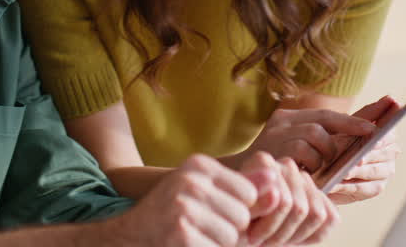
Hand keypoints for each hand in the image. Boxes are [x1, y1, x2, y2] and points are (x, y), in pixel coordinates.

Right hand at [105, 154, 258, 246]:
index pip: (249, 192)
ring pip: (233, 236)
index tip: (213, 213)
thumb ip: (242, 187)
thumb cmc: (171, 216)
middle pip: (243, 215)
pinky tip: (186, 246)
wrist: (128, 238)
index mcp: (198, 166)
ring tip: (193, 236)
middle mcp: (190, 180)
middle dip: (229, 230)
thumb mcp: (202, 193)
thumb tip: (276, 176)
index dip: (238, 211)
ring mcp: (184, 207)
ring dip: (218, 244)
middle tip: (200, 228)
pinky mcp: (181, 234)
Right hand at [235, 106, 375, 173]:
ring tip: (317, 166)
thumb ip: (323, 140)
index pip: (325, 114)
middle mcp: (281, 122)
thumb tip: (363, 132)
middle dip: (345, 131)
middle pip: (322, 121)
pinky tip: (305, 171)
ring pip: (315, 134)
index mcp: (288, 118)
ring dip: (324, 153)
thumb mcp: (298, 149)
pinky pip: (303, 151)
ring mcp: (275, 135)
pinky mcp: (272, 148)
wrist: (242, 180)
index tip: (372, 126)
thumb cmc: (278, 170)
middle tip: (357, 144)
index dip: (350, 120)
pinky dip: (311, 162)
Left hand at [239, 152, 337, 245]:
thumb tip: (276, 195)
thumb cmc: (237, 218)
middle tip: (263, 243)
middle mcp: (286, 165)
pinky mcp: (319, 196)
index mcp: (263, 162)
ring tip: (274, 240)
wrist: (239, 219)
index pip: (282, 200)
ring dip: (295, 235)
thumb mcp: (239, 214)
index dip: (267, 227)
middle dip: (281, 233)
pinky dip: (312, 235)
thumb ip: (255, 204)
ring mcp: (304, 179)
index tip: (252, 238)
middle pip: (300, 208)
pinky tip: (291, 237)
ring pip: (316, 213)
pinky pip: (331, 218)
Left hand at [326, 97, 400, 205]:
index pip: (390, 134)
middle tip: (358, 159)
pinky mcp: (374, 188)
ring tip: (345, 172)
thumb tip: (392, 98)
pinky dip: (352, 186)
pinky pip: (366, 188)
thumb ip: (370, 113)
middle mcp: (389, 154)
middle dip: (369, 157)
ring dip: (359, 172)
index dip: (383, 136)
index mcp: (386, 135)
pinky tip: (339, 183)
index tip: (375, 138)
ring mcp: (383, 172)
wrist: (322, 163)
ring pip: (375, 172)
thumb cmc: (338, 140)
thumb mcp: (349, 124)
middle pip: (383, 155)